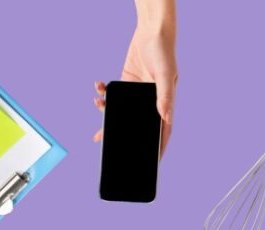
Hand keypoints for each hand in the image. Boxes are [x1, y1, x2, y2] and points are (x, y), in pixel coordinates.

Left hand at [93, 20, 177, 155]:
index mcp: (164, 103)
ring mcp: (137, 93)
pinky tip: (98, 91)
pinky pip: (113, 95)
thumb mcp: (165, 74)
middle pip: (137, 124)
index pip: (162, 130)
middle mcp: (151, 101)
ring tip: (98, 117)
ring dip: (108, 115)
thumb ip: (165, 97)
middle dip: (124, 135)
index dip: (158, 147)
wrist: (151, 31)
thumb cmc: (164, 51)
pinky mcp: (126, 83)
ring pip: (122, 112)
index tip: (153, 162)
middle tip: (110, 146)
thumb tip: (166, 118)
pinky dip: (104, 94)